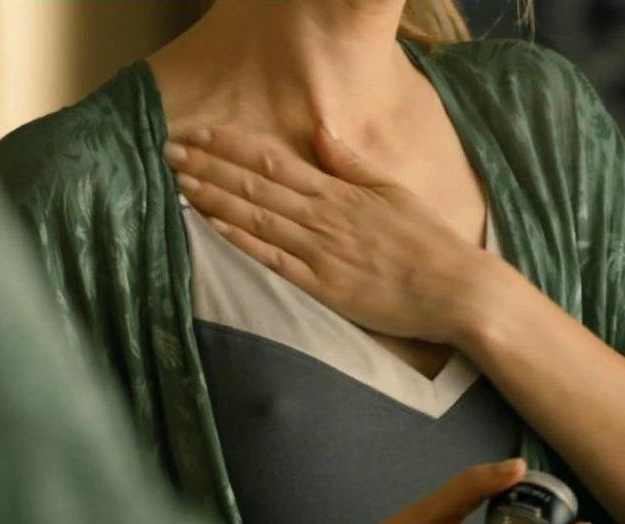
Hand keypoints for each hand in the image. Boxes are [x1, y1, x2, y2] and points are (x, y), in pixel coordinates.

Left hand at [162, 122, 509, 346]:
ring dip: (215, 198)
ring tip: (180, 181)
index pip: (275, 161)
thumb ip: (352, 163)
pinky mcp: (322, 287)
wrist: (453, 290)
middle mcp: (323, 217)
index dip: (232, 146)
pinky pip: (273, 260)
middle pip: (255, 186)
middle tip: (170, 151)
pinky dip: (242, 240)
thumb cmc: (427, 241)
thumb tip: (321, 131)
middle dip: (209, 166)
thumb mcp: (393, 190)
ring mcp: (320, 252)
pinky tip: (213, 225)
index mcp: (340, 192)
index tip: (200, 133)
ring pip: (257, 218)